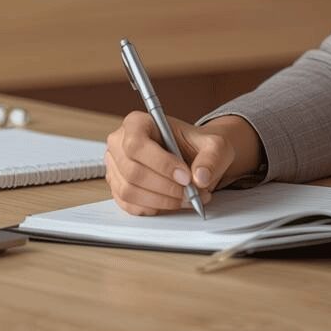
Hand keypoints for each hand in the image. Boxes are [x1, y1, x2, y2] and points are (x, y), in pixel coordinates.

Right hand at [104, 112, 258, 215]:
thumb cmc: (198, 145)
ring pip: (130, 191)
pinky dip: (154, 208)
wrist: (195, 157)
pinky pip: (130, 205)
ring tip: (187, 198)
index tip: (185, 176)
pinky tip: (173, 202)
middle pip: (133, 171)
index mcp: (137, 123)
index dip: (161, 163)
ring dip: (162, 201)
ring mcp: (116, 167)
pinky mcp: (118, 188)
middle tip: (190, 192)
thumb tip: (200, 177)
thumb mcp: (214, 144)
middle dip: (166, 187)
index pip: (137, 144)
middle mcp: (120, 143)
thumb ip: (210, 158)